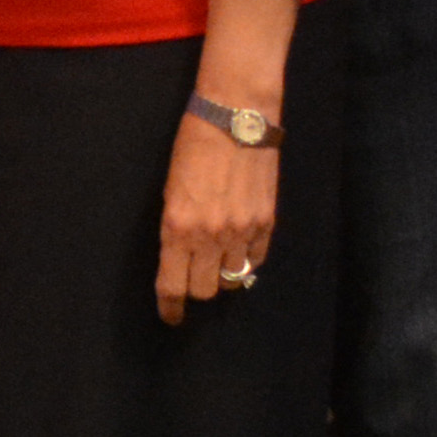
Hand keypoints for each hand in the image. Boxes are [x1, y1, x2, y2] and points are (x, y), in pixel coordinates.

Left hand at [153, 117, 280, 324]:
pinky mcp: (266, 223)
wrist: (235, 118)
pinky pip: (257, 259)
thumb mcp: (170, 189)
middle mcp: (210, 236)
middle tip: (193, 280)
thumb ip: (176, 227)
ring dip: (223, 277)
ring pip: (232, 279)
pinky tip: (240, 250)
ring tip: (217, 264)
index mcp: (177, 227)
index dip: (170, 307)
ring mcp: (242, 231)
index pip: (172, 284)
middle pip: (204, 290)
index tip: (170, 317)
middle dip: (196, 290)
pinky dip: (247, 260)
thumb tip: (182, 257)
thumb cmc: (192, 147)